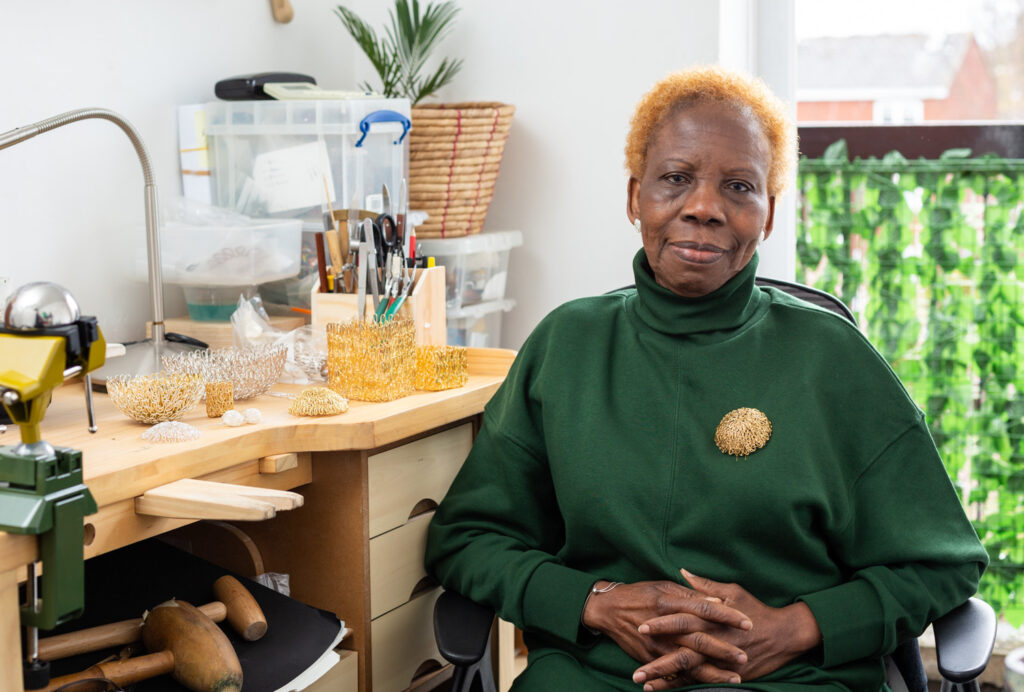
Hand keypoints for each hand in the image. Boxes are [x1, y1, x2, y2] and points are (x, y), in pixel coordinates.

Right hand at [582, 579, 751, 685]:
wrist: (607, 609)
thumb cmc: (639, 594)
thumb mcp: (664, 586)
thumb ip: (690, 594)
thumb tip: (716, 600)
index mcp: (669, 602)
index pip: (704, 608)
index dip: (727, 616)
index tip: (747, 622)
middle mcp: (664, 625)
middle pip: (699, 639)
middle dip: (723, 649)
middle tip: (745, 656)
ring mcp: (656, 644)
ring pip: (689, 661)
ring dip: (712, 672)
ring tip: (734, 678)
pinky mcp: (649, 657)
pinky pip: (672, 672)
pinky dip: (689, 681)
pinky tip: (706, 686)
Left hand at [632, 569, 822, 689]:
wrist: (785, 635)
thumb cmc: (756, 609)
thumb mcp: (732, 592)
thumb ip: (705, 586)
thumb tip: (683, 571)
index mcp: (712, 619)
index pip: (682, 620)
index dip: (662, 623)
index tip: (641, 626)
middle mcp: (714, 641)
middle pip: (681, 651)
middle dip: (657, 659)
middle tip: (633, 666)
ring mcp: (721, 660)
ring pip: (688, 671)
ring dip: (664, 678)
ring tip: (641, 682)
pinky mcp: (728, 674)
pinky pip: (701, 682)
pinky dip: (681, 686)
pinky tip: (662, 689)